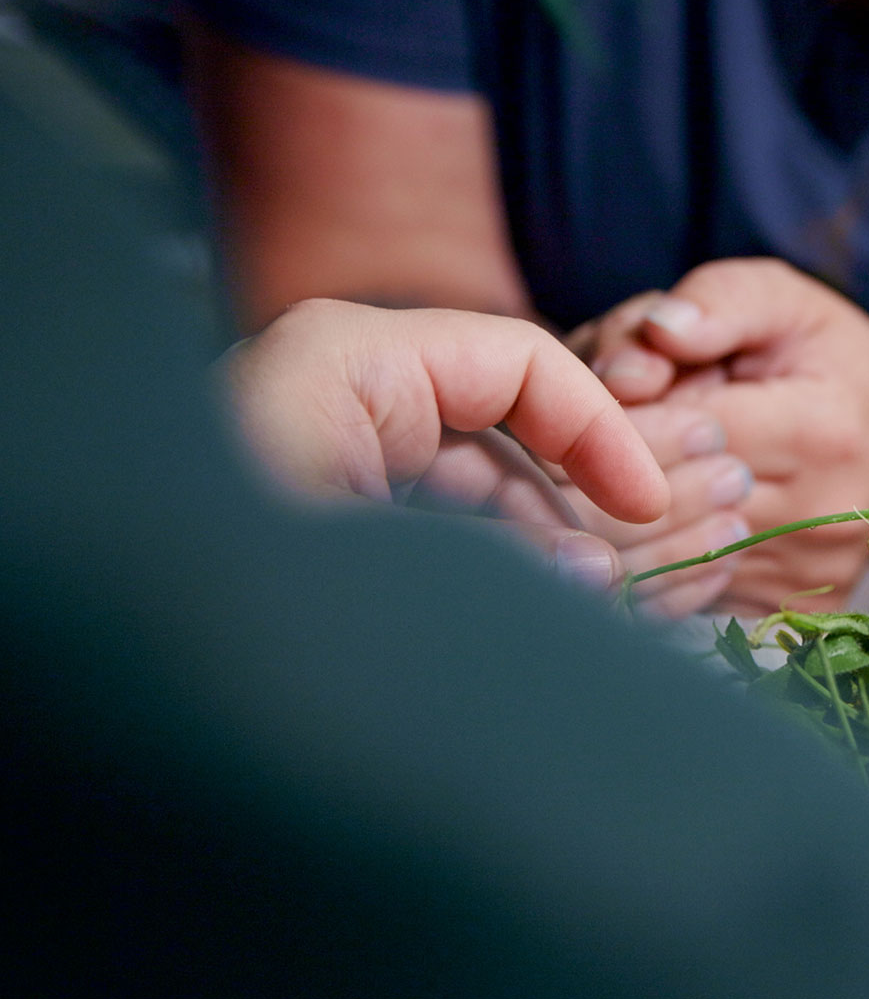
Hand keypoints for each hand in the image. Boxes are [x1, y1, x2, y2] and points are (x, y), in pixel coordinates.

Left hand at [224, 299, 667, 590]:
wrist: (92, 641)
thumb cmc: (216, 578)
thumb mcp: (380, 565)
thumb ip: (505, 567)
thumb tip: (596, 578)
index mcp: (355, 357)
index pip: (526, 362)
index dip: (603, 433)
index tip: (646, 509)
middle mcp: (343, 377)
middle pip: (505, 417)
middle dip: (569, 502)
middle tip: (620, 579)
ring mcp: (326, 430)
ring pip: (471, 469)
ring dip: (532, 540)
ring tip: (576, 608)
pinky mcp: (317, 482)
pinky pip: (428, 505)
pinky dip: (479, 556)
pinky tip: (517, 609)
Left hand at [579, 259, 868, 613]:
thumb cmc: (823, 354)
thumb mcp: (780, 299)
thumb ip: (717, 303)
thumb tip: (658, 334)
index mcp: (822, 432)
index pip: (685, 433)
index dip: (632, 404)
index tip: (620, 384)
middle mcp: (824, 517)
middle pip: (669, 501)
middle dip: (622, 460)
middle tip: (615, 427)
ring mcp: (808, 574)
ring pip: (668, 552)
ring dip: (634, 510)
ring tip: (646, 463)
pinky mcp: (791, 607)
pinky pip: (689, 589)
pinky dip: (661, 551)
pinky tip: (667, 510)